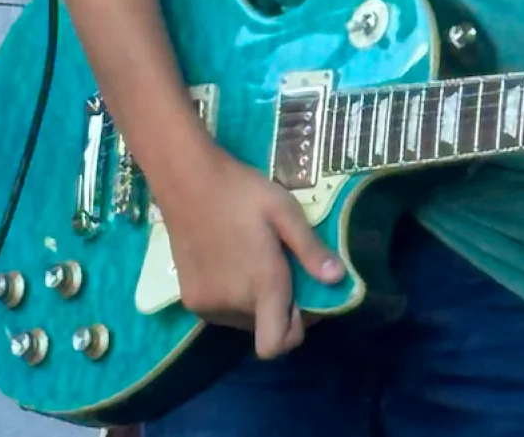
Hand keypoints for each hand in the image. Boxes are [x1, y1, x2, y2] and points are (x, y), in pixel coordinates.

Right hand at [156, 148, 345, 358]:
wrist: (185, 179)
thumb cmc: (241, 192)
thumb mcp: (284, 212)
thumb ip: (311, 250)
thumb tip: (338, 279)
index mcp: (262, 286)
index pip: (278, 344)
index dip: (295, 331)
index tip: (301, 300)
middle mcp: (232, 305)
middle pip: (264, 329)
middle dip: (278, 308)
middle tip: (281, 269)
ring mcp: (206, 305)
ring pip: (242, 321)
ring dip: (254, 304)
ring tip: (254, 262)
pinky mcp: (188, 299)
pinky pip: (221, 313)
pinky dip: (231, 298)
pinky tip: (230, 264)